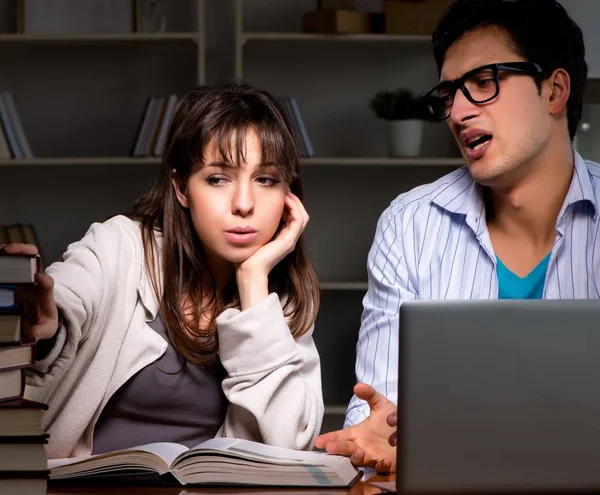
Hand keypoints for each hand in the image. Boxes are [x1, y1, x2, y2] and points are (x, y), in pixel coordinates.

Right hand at [2, 243, 58, 341]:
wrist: (38, 316)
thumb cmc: (43, 320)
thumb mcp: (46, 328)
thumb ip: (41, 331)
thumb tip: (32, 335)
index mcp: (44, 292)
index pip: (47, 283)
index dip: (43, 280)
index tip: (38, 279)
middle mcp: (32, 279)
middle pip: (32, 257)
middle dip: (22, 250)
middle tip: (9, 251)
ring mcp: (20, 275)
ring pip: (16, 256)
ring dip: (6, 252)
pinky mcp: (9, 277)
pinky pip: (4, 263)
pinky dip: (0, 259)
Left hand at [235, 192, 308, 309]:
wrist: (248, 271)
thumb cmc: (245, 256)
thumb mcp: (250, 236)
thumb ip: (253, 225)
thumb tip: (245, 212)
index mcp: (281, 238)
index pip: (291, 216)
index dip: (286, 203)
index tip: (277, 192)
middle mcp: (288, 239)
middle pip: (298, 214)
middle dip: (292, 200)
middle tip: (282, 189)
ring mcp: (290, 241)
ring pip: (301, 215)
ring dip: (295, 202)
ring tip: (285, 192)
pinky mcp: (289, 241)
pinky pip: (299, 220)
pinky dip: (294, 208)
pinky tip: (284, 200)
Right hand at [314, 383, 396, 473]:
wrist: (411, 433)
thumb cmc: (391, 422)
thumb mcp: (381, 404)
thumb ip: (369, 395)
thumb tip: (357, 386)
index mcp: (358, 433)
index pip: (340, 436)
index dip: (329, 439)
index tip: (318, 441)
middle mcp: (363, 447)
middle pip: (346, 449)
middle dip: (338, 448)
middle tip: (330, 448)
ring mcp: (373, 457)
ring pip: (361, 461)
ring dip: (357, 457)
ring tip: (357, 452)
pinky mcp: (387, 465)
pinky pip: (382, 468)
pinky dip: (382, 466)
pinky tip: (384, 460)